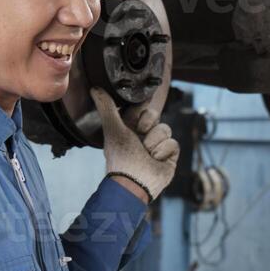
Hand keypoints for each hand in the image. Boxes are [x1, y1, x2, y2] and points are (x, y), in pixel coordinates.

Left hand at [92, 87, 178, 201]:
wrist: (134, 182)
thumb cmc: (121, 157)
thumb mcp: (112, 128)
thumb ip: (107, 107)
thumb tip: (95, 88)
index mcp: (129, 129)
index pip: (141, 108)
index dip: (140, 110)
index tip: (135, 116)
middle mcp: (143, 136)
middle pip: (155, 115)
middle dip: (147, 125)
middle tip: (140, 136)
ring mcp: (157, 146)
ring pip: (165, 128)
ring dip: (154, 141)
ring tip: (146, 154)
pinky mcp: (169, 156)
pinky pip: (173, 143)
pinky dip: (163, 151)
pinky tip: (155, 160)